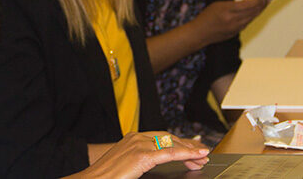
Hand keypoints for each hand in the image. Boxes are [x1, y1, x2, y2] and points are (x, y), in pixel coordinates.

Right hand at [70, 132, 208, 178]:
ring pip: (172, 144)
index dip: (180, 142)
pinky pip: (169, 153)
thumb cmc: (108, 176)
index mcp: (132, 138)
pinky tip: (196, 156)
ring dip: (190, 151)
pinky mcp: (142, 156)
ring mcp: (139, 145)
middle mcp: (137, 137)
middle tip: (203, 153)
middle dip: (188, 145)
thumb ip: (141, 160)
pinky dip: (186, 154)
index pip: (162, 136)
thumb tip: (155, 162)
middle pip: (169, 138)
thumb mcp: (127, 164)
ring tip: (203, 157)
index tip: (193, 147)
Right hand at [193, 0, 268, 45]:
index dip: (259, 1)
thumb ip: (234, 3)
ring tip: (263, 6)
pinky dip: (251, 18)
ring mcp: (234, 28)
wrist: (199, 33)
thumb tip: (247, 0)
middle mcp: (232, 19)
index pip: (248, 4)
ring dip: (258, 12)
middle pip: (253, 12)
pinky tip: (253, 13)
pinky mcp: (235, 33)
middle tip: (268, 0)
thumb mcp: (218, 5)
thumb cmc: (206, 17)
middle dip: (262, 5)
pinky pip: (247, 24)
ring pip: (252, 18)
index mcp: (227, 10)